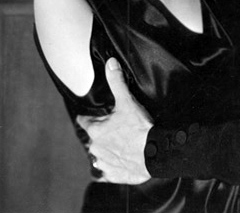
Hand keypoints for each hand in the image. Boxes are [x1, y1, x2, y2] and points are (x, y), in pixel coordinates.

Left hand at [77, 58, 152, 184]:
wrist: (155, 153)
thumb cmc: (139, 127)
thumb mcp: (127, 101)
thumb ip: (117, 82)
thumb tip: (110, 63)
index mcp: (96, 131)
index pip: (84, 122)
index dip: (86, 118)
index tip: (88, 116)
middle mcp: (96, 148)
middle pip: (92, 140)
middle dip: (99, 135)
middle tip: (111, 130)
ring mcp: (104, 164)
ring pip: (98, 157)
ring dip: (104, 152)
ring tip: (116, 147)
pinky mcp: (115, 175)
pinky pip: (108, 173)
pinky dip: (112, 168)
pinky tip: (119, 163)